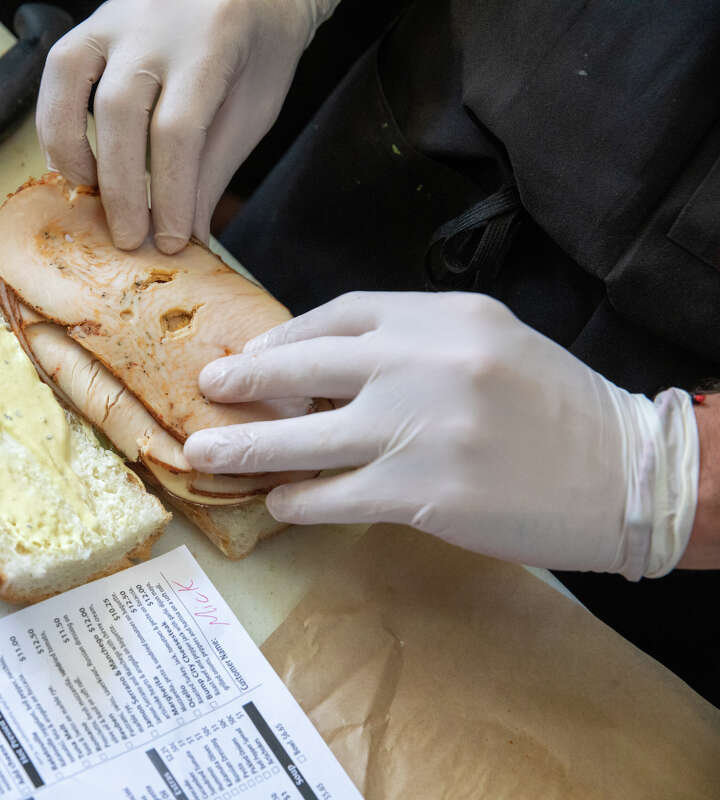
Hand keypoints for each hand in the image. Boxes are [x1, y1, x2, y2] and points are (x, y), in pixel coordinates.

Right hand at [37, 0, 334, 253]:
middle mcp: (156, 24)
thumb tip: (185, 237)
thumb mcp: (253, 109)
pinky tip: (71, 160)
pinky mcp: (93, 23)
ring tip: (87, 196)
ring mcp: (117, 17)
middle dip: (120, 186)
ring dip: (70, 148)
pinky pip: (59, 70)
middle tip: (128, 239)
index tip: (170, 241)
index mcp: (212, 43)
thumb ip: (214, 170)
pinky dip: (56, 120)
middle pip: (120, 111)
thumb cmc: (259, 48)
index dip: (169, 193)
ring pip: (70, 80)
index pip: (179, 129)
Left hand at [184, 292, 699, 578]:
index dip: (286, 337)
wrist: (627, 474)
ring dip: (245, 449)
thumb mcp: (488, 343)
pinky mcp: (422, 492)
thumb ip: (412, 344)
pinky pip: (335, 495)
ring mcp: (420, 428)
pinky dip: (298, 499)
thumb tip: (321, 370)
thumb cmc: (553, 408)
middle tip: (207, 389)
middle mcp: (426, 361)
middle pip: (307, 366)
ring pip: (304, 437)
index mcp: (444, 315)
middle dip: (246, 380)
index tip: (254, 357)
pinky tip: (280, 501)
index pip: (341, 313)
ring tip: (203, 455)